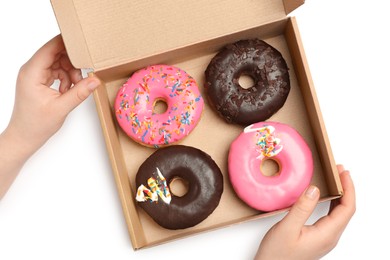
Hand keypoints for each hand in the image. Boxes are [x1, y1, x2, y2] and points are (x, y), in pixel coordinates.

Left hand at [6, 34, 99, 155]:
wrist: (24, 136)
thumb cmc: (35, 124)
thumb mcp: (61, 108)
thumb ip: (79, 92)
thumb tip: (95, 80)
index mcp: (31, 72)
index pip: (50, 48)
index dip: (66, 43)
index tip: (82, 42)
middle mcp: (31, 70)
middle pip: (55, 53)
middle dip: (72, 62)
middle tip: (82, 75)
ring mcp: (34, 74)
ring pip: (57, 62)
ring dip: (70, 71)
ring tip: (75, 86)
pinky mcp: (39, 80)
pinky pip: (56, 70)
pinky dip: (66, 78)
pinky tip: (68, 89)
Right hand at [255, 165, 355, 259]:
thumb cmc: (277, 253)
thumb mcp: (287, 228)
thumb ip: (301, 208)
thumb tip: (314, 189)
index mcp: (326, 234)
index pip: (347, 208)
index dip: (348, 188)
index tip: (343, 172)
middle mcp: (329, 237)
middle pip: (346, 210)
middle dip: (346, 188)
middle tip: (338, 170)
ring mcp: (324, 238)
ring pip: (339, 214)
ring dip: (340, 195)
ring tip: (334, 179)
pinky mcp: (318, 238)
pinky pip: (331, 218)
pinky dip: (332, 203)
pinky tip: (325, 197)